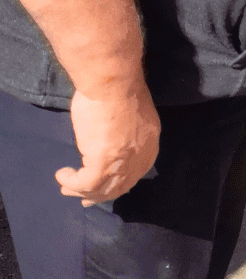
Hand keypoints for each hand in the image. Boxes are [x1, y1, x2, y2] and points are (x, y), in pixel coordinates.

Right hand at [55, 84, 160, 205]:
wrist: (113, 81)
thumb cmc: (119, 86)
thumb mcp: (131, 110)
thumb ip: (127, 127)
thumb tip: (113, 134)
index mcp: (150, 138)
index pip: (139, 170)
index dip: (122, 181)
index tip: (108, 186)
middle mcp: (141, 153)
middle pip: (122, 184)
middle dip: (103, 194)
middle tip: (86, 198)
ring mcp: (123, 160)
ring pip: (103, 188)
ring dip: (83, 191)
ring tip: (66, 187)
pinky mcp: (103, 162)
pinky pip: (86, 183)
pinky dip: (72, 183)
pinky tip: (62, 175)